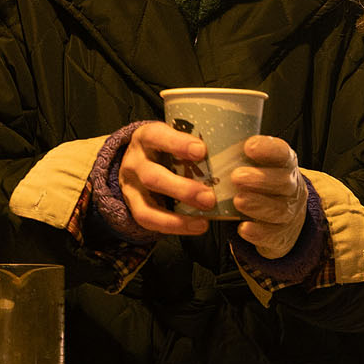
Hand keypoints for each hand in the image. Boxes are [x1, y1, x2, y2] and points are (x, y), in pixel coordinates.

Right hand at [118, 121, 216, 235]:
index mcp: (145, 137)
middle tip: (209, 198)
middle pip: (152, 177)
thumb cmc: (163, 147)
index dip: (177, 144)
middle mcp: (134, 162)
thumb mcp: (171, 136)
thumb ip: (193, 142)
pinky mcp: (133, 206)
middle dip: (182, 189)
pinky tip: (196, 226)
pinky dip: (174, 227)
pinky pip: (149, 221)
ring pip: (147, 206)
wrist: (135, 160)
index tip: (202, 150)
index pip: (156, 136)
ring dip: (177, 217)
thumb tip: (233, 150)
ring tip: (204, 220)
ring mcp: (130, 187)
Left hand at [230, 134, 308, 258]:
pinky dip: (258, 232)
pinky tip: (243, 228)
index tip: (248, 146)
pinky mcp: (280, 234)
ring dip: (258, 205)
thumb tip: (201, 141)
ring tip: (238, 201)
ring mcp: (288, 212)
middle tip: (236, 177)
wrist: (284, 214)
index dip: (268, 149)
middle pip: (283, 182)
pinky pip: (272, 235)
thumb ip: (238, 155)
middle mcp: (290, 187)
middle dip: (260, 179)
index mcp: (285, 164)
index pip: (282, 153)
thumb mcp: (257, 164)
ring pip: (279, 209)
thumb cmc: (262, 182)